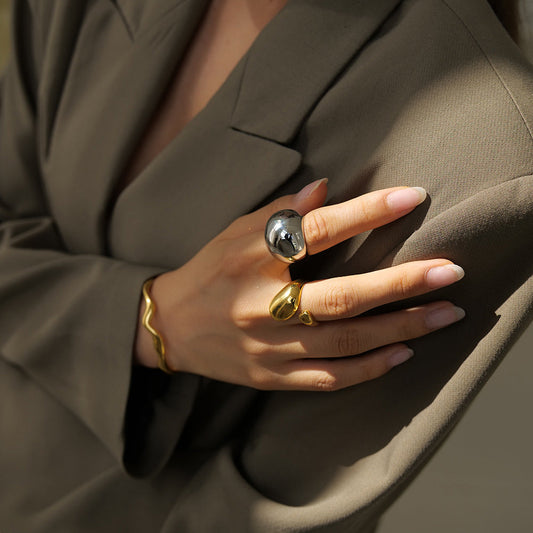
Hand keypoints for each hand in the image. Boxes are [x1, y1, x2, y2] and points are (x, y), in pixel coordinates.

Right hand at [135, 180, 464, 390]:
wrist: (170, 328)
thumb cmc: (207, 272)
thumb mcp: (233, 233)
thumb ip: (280, 213)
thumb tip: (327, 189)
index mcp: (248, 260)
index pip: (316, 231)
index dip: (365, 212)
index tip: (411, 197)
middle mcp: (259, 307)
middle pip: (341, 298)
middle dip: (401, 283)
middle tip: (449, 272)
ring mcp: (268, 348)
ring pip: (344, 343)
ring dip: (400, 328)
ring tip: (444, 314)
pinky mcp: (272, 377)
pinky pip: (328, 378)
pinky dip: (369, 368)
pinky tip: (404, 353)